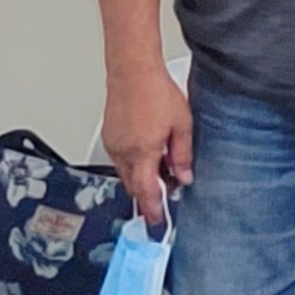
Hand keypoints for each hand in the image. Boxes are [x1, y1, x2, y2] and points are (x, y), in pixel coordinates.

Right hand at [102, 65, 190, 227]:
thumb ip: (183, 155)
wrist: (133, 72)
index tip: (157, 222)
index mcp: (142, 152)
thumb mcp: (182, 126)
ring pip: (127, 173)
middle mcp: (123, 152)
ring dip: (143, 176)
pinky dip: (134, 163)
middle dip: (150, 192)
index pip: (146, 192)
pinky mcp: (109, 137)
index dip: (153, 209)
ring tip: (164, 164)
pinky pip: (121, 159)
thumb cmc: (157, 93)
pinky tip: (150, 152)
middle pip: (134, 185)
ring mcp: (113, 144)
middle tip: (169, 189)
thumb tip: (185, 177)